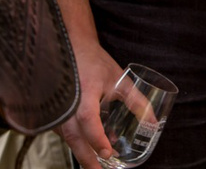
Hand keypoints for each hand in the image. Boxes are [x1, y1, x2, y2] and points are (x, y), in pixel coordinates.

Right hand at [56, 42, 124, 167]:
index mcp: (84, 92)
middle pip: (74, 137)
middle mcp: (66, 103)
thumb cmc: (96, 64)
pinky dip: (75, 142)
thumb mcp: (120, 80)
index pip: (88, 120)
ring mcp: (56, 109)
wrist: (72, 49)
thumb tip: (152, 123)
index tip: (107, 152)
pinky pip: (63, 132)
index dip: (96, 138)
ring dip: (81, 153)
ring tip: (98, 165)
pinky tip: (89, 149)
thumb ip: (136, 101)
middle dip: (87, 158)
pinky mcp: (53, 113)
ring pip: (67, 137)